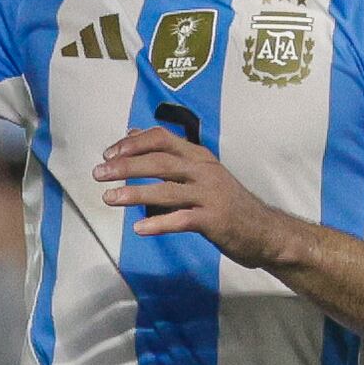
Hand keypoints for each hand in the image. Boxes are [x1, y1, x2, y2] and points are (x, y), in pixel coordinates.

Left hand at [95, 124, 287, 261]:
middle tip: (99, 173)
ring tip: (109, 198)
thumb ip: (168, 153)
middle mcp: (204, 171)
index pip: (162, 138)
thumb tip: (131, 133)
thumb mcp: (200, 171)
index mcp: (198, 156)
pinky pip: (181, 220)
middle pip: (160, 161)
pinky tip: (138, 228)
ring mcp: (210, 195)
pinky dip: (158, 223)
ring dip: (135, 193)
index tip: (108, 153)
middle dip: (126, 166)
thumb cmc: (225, 201)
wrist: (265, 231)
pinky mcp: (214, 220)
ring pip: (167, 190)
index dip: (133, 143)